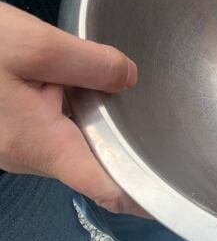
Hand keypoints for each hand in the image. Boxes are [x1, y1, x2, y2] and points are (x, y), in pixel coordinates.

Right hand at [0, 3, 147, 216]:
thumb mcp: (36, 46)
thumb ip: (92, 64)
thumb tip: (130, 78)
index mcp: (39, 145)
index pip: (105, 187)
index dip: (142, 194)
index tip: (174, 191)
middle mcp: (26, 155)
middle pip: (91, 162)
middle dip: (121, 142)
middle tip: (155, 115)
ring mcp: (11, 144)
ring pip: (69, 142)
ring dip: (93, 122)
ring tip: (118, 91)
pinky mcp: (3, 129)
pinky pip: (47, 128)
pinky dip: (68, 110)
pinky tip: (77, 82)